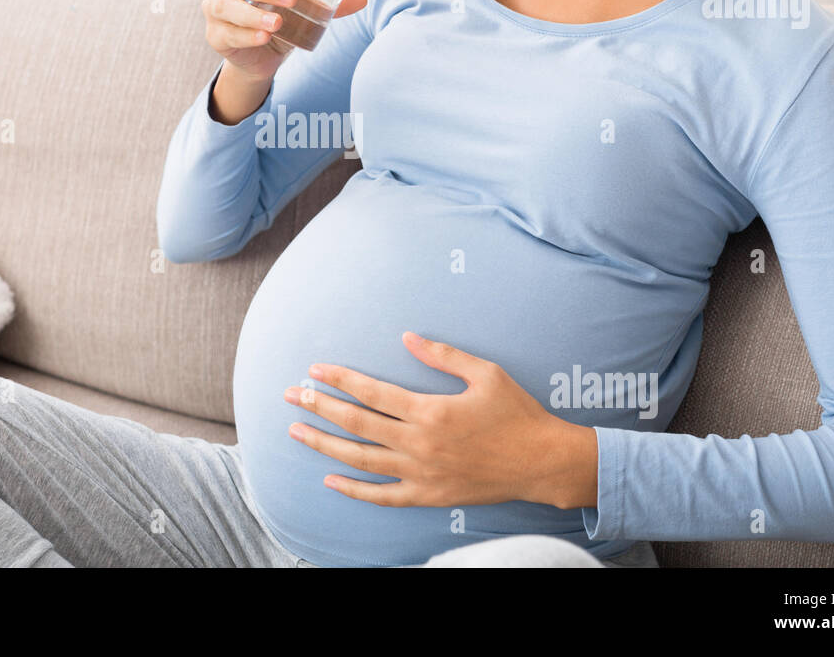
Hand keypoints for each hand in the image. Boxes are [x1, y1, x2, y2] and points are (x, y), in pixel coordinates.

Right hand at [202, 0, 366, 81]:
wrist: (261, 57)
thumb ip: (327, 3)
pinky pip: (227, 33)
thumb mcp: (302, 10)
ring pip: (226, 6)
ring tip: (278, 23)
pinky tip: (263, 37)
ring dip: (253, 14)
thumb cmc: (279, 20)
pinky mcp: (215, 36)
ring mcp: (215, 10)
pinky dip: (246, 35)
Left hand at [282, 331, 597, 508]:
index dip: (340, 379)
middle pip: (357, 424)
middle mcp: (420, 444)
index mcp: (431, 411)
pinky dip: (355, 489)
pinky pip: (384, 496)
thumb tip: (407, 336)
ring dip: (325, 445)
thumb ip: (443, 355)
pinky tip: (331, 479)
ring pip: (361, 460)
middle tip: (292, 395)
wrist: (542, 462)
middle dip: (320, 407)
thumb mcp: (485, 373)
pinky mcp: (429, 495)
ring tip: (297, 431)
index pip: (372, 392)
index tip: (315, 369)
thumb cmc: (517, 413)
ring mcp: (422, 473)